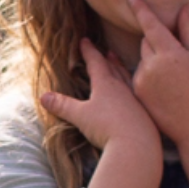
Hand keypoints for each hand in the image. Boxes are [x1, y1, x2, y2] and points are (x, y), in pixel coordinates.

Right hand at [38, 39, 158, 154]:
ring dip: (122, 71)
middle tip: (107, 51)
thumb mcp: (80, 116)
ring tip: (119, 66)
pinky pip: (137, 95)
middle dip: (108, 59)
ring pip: (128, 80)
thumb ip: (63, 106)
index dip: (89, 51)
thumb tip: (43, 97)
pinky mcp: (145, 114)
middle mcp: (123, 88)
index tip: (85, 41)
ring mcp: (136, 101)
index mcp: (106, 84)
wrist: (136, 146)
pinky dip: (132, 89)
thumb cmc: (106, 127)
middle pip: (114, 68)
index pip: (96, 62)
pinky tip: (133, 95)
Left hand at [128, 0, 188, 148]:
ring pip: (142, 59)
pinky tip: (165, 90)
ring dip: (153, 61)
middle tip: (178, 60)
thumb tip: (184, 9)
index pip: (151, 25)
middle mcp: (151, 66)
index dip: (141, 9)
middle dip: (158, 43)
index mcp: (170, 54)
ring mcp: (141, 81)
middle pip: (146, 42)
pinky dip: (148, 76)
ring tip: (174, 81)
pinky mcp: (136, 94)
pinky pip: (138, 75)